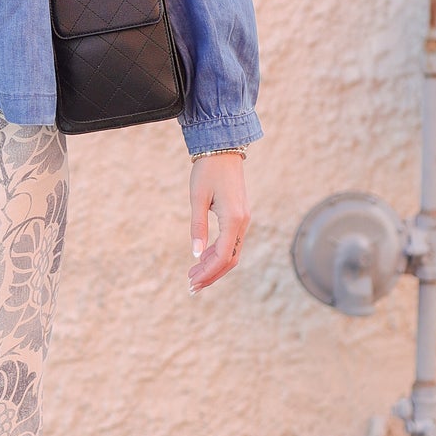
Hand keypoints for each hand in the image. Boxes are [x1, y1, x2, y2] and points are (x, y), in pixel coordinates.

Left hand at [188, 153, 250, 293]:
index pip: (223, 256)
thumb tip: (195, 254)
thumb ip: (197, 227)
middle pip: (230, 259)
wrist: (223, 149)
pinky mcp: (239, 216)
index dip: (208, 273)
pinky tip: (202, 258)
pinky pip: (231, 242)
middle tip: (191, 287)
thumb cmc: (207, 171)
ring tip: (193, 276)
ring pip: (232, 252)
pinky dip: (217, 253)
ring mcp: (243, 220)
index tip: (192, 283)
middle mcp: (243, 222)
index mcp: (234, 219)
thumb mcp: (197, 199)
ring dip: (213, 266)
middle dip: (211, 275)